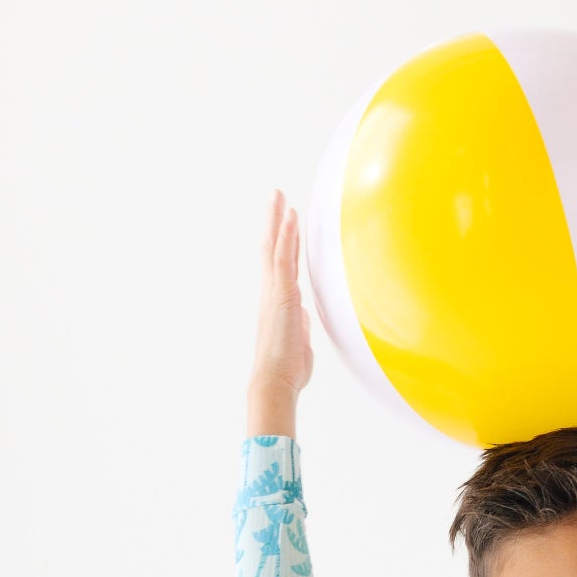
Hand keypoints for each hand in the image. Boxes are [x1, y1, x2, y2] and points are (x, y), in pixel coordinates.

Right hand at [248, 188, 312, 427]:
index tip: (286, 223)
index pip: (281, 265)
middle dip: (274, 222)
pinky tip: (290, 217)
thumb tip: (305, 315)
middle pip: (272, 249)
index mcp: (278, 303)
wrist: (275, 381)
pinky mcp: (281, 294)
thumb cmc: (287, 370)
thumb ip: (301, 324)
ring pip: (275, 247)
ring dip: (278, 220)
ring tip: (279, 195)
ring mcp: (275, 291)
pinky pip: (284, 258)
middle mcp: (271, 292)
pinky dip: (287, 236)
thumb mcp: (299, 342)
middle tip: (275, 197)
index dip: (284, 243)